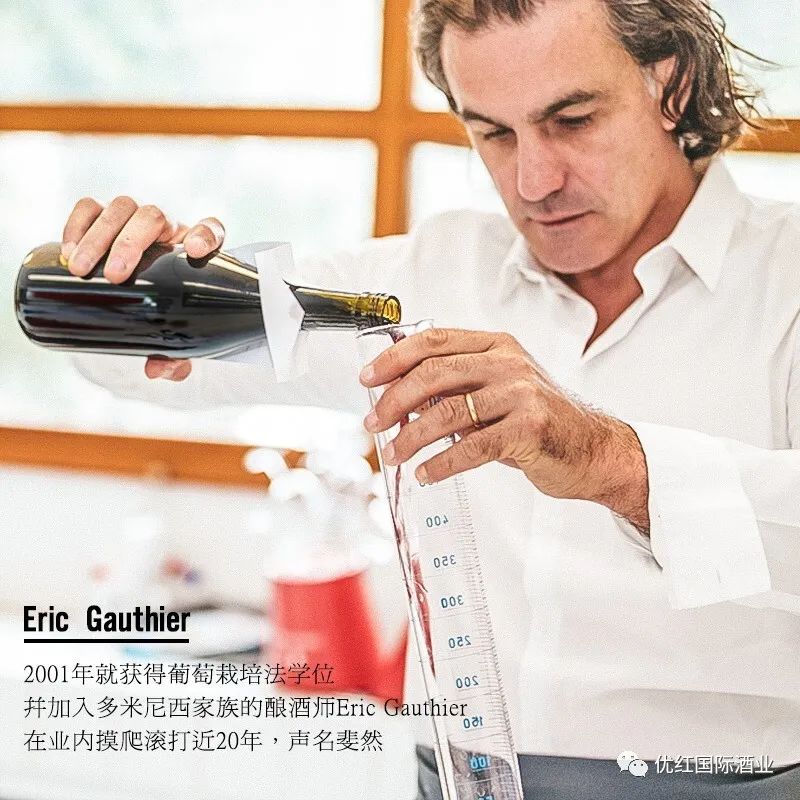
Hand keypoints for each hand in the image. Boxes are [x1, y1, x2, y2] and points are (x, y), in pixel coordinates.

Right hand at [61, 195, 224, 381]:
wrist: (144, 299)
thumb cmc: (167, 313)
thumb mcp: (176, 336)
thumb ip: (175, 357)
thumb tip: (157, 370)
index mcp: (197, 250)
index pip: (211, 230)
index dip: (205, 234)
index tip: (194, 249)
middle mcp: (168, 229)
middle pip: (154, 217)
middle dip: (131, 243)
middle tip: (114, 276)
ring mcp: (135, 219)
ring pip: (121, 209)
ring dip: (99, 236)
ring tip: (80, 269)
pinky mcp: (104, 217)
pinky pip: (90, 207)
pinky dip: (77, 223)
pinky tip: (67, 250)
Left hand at [359, 328, 649, 530]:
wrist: (595, 449)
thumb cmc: (540, 421)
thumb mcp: (499, 392)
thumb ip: (458, 389)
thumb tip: (399, 399)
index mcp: (497, 346)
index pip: (435, 341)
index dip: (394, 358)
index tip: (367, 379)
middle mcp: (509, 363)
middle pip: (434, 374)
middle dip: (394, 400)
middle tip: (372, 424)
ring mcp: (522, 394)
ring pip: (448, 412)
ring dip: (411, 437)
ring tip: (394, 455)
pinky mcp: (530, 428)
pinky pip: (472, 447)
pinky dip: (441, 463)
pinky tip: (426, 473)